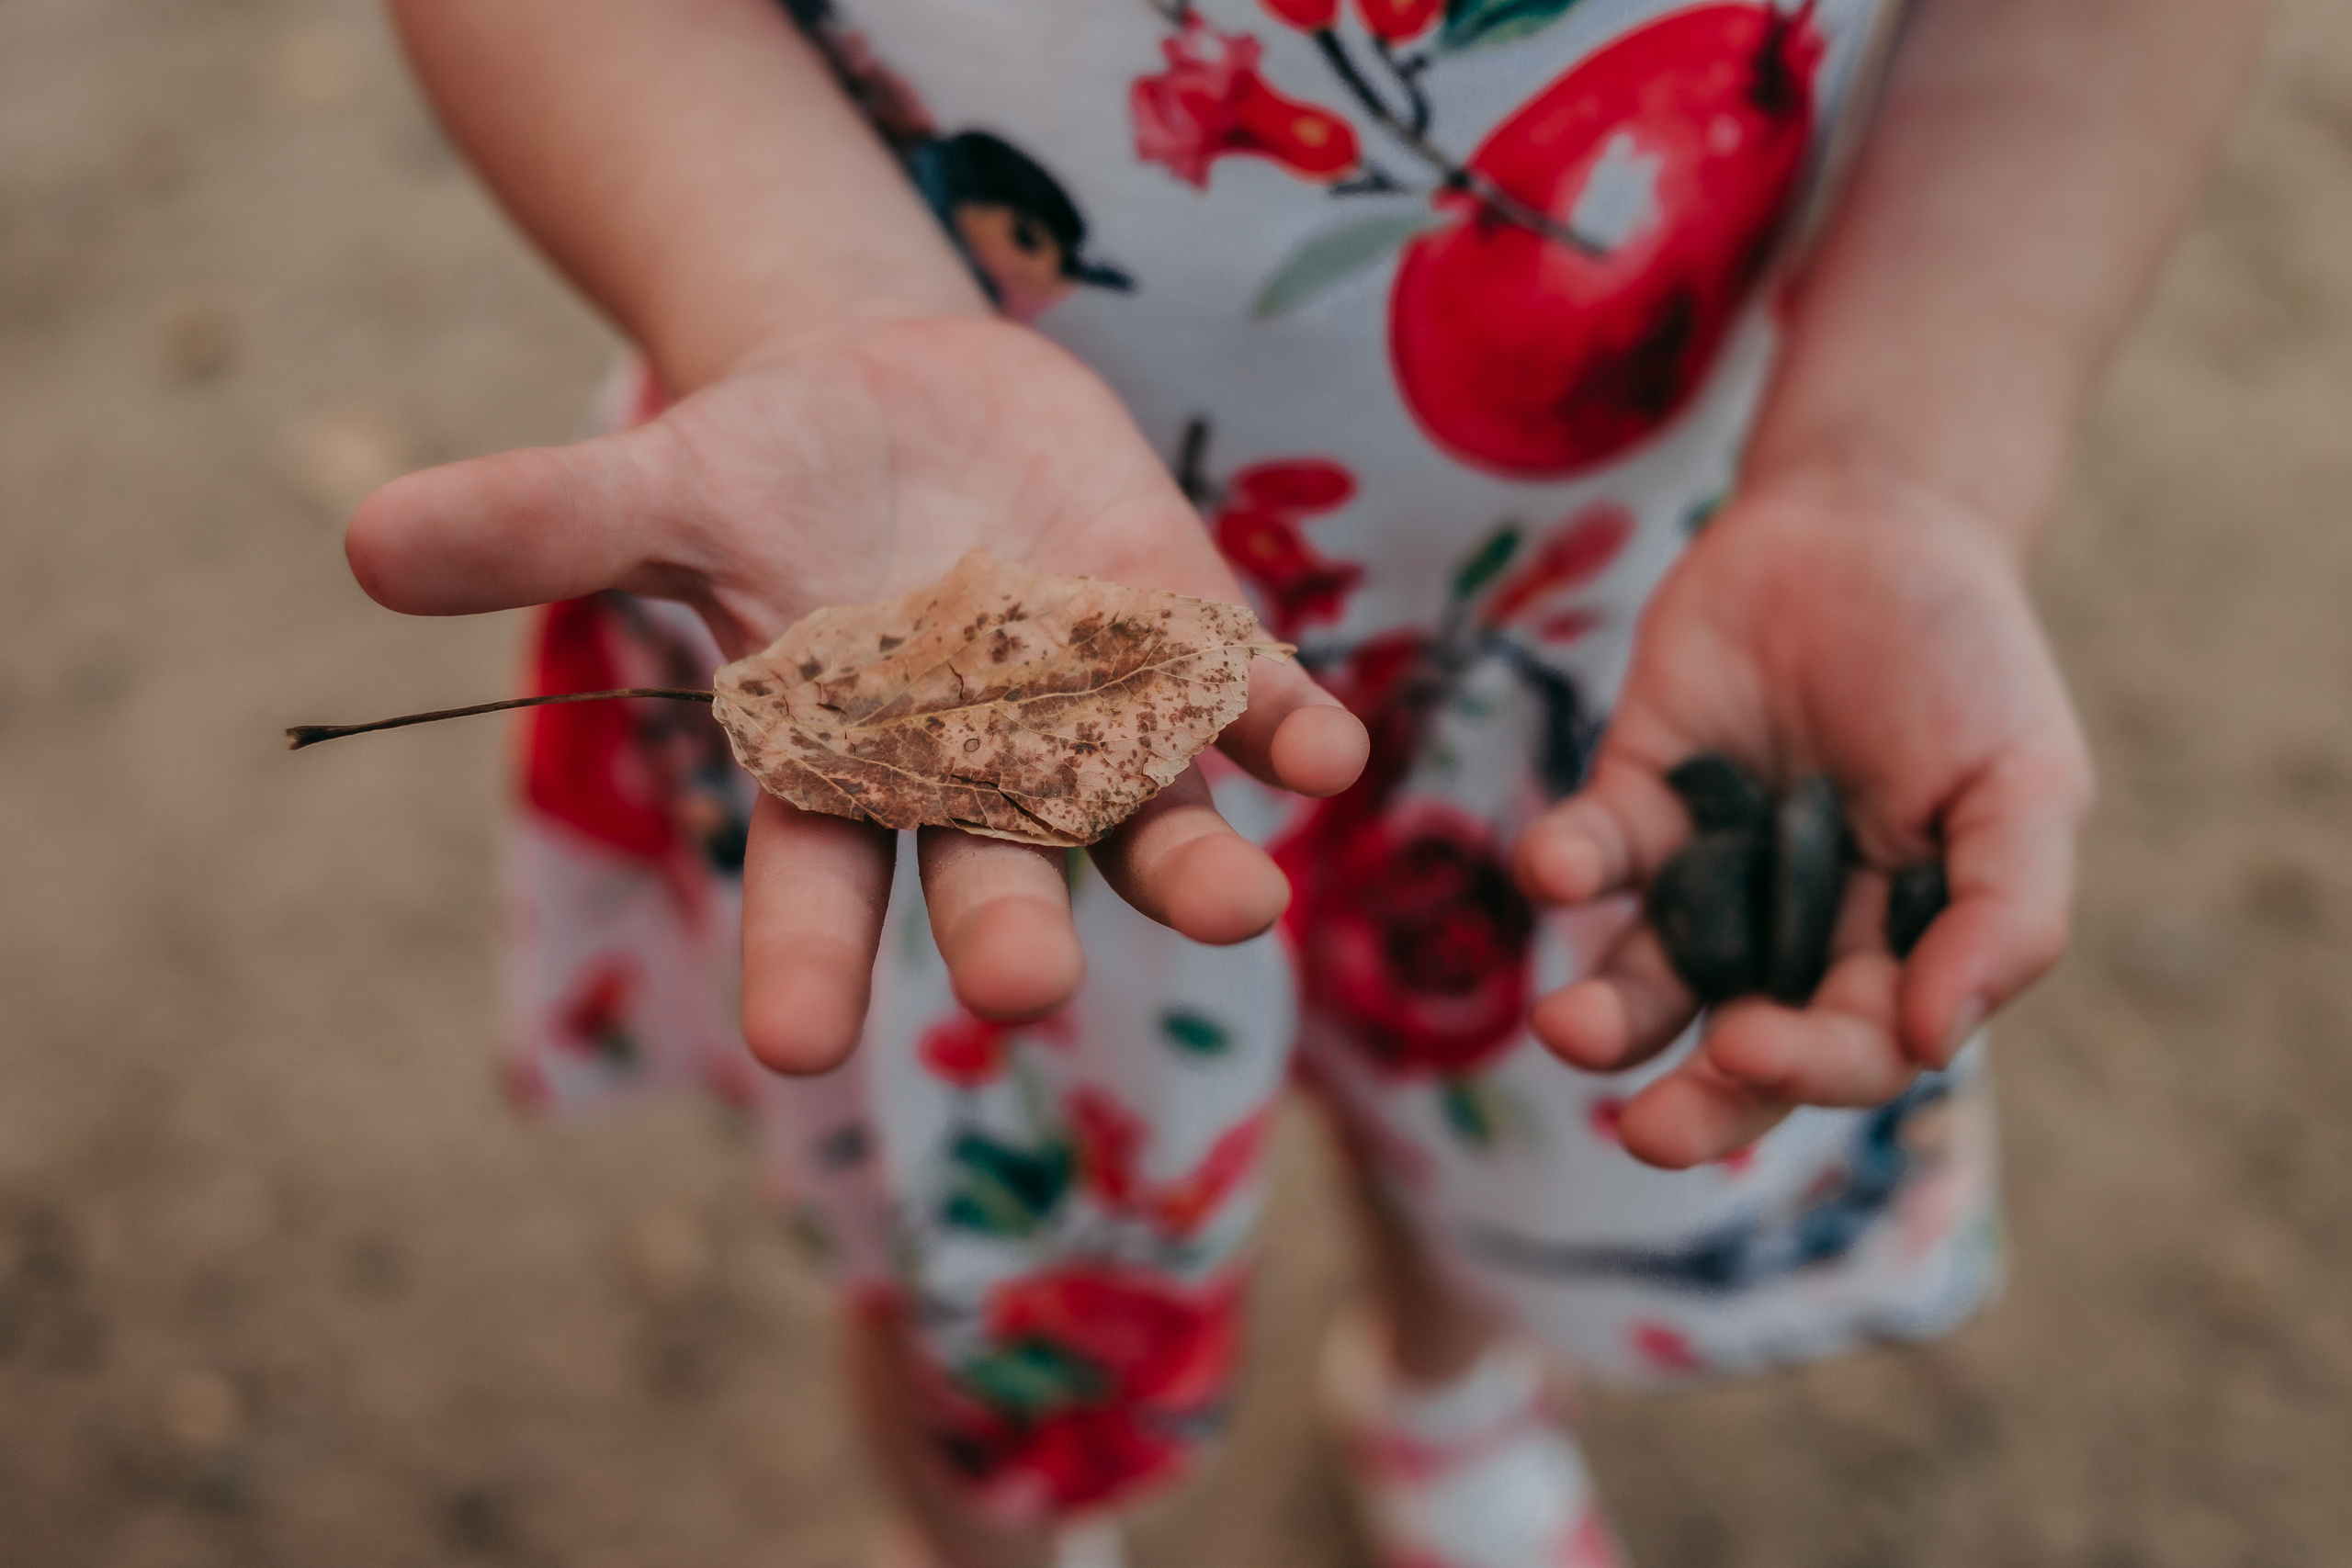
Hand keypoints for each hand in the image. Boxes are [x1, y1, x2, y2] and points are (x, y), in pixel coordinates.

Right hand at [346, 314, 1367, 1072]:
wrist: (902, 403)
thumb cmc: (768, 480)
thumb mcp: (658, 491)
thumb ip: (540, 526)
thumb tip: (357, 540)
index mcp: (839, 777)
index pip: (813, 895)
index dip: (807, 965)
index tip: (802, 1048)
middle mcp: (973, 779)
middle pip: (993, 876)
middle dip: (1011, 932)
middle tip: (1024, 988)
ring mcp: (1090, 718)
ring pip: (1146, 816)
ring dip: (1192, 863)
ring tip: (1244, 907)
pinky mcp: (1179, 636)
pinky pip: (1241, 699)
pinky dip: (1279, 725)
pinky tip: (1320, 753)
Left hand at [1511, 470, 2091, 1167]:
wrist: (1868, 519)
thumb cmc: (1966, 660)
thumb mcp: (2026, 780)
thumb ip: (2007, 914)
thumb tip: (1940, 1041)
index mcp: (1900, 946)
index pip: (1856, 1044)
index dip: (1809, 1062)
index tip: (1752, 1042)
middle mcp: (1796, 932)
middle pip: (1742, 1048)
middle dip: (1697, 1102)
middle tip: (1645, 1132)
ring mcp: (1712, 870)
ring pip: (1649, 979)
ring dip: (1608, 1019)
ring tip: (1566, 1031)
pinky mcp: (1637, 798)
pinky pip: (1593, 856)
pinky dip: (1569, 866)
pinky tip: (1553, 864)